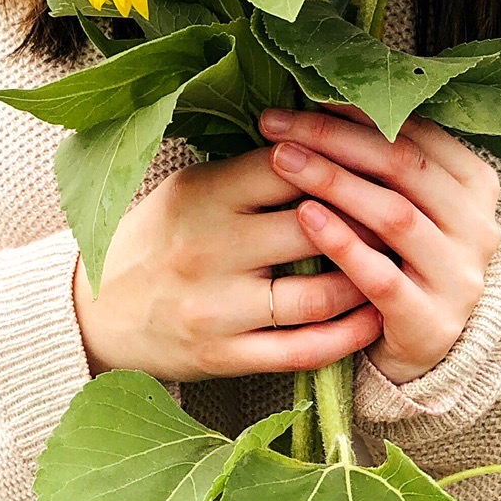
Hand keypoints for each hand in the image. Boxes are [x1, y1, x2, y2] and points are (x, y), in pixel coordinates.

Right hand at [72, 146, 382, 381]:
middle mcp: (210, 248)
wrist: (95, 313)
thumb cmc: (156, 239)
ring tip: (394, 267)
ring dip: (367, 280)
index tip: (379, 162)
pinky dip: (346, 337)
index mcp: (203, 195)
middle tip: (404, 215)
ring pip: (318, 293)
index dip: (341, 161)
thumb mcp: (190, 189)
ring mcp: (217, 307)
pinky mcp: (223, 356)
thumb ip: (249, 172)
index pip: (289, 165)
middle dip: (368, 220)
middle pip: (314, 226)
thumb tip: (328, 144)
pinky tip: (372, 320)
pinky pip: (301, 350)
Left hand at [257, 106, 500, 385]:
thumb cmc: (406, 259)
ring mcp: (459, 276)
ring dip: (335, 183)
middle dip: (335, 140)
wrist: (431, 349)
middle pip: (404, 166)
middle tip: (278, 127)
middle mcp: (477, 227)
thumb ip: (384, 161)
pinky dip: (344, 245)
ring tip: (283, 161)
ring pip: (395, 217)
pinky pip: (383, 278)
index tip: (305, 97)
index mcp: (475, 185)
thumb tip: (320, 101)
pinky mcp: (431, 322)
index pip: (416, 133)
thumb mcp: (411, 204)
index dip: (359, 111)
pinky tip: (305, 218)